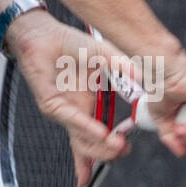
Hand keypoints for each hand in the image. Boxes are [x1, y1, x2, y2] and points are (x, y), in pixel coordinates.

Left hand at [5, 8, 134, 186]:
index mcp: (89, 105)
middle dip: (108, 153)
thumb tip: (142, 77)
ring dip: (100, 146)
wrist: (43, 33)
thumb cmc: (69, 44)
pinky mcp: (50, 104)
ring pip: (81, 140)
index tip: (126, 145)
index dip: (112, 146)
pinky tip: (102, 133)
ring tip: (117, 145)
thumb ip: (123, 66)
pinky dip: (86, 127)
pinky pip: (71, 118)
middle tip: (123, 148)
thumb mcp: (103, 54)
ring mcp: (63, 110)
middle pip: (91, 146)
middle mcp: (76, 112)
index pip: (100, 137)